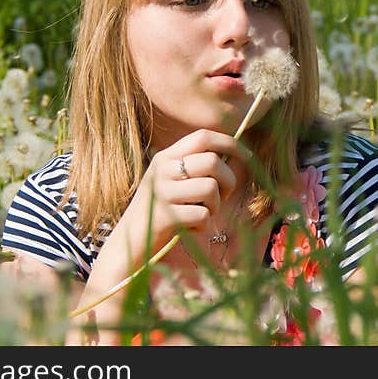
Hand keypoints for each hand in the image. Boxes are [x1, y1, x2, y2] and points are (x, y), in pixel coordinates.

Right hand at [123, 129, 248, 248]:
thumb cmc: (161, 212)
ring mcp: (161, 192)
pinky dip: (202, 226)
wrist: (129, 242)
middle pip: (212, 161)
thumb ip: (195, 168)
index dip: (230, 144)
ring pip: (210, 188)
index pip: (203, 137)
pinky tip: (189, 228)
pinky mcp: (164, 216)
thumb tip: (233, 156)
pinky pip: (202, 216)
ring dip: (214, 207)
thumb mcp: (172, 182)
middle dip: (228, 181)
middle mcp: (162, 169)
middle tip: (220, 198)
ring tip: (200, 214)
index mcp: (166, 157)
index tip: (248, 156)